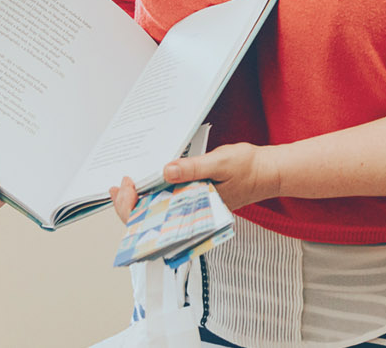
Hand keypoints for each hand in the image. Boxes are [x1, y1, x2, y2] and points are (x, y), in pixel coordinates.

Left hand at [108, 143, 282, 224]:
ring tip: (124, 186)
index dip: (135, 207)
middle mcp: (191, 214)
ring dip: (138, 201)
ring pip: (157, 213)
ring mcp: (191, 208)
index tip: (128, 185)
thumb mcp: (220, 163)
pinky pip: (168, 203)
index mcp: (196, 212)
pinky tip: (144, 183)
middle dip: (129, 206)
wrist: (267, 171)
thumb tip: (166, 171)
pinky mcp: (192, 199)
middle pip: (152, 222)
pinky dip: (153, 194)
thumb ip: (193, 169)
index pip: (157, 222)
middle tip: (119, 186)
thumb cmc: (248, 169)